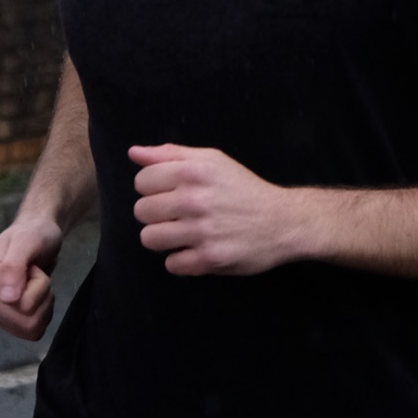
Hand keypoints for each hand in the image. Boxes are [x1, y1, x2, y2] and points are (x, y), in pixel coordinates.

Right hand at [0, 214, 65, 339]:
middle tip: (36, 275)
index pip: (21, 302)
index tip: (32, 265)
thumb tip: (6, 298)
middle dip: (42, 296)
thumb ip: (14, 266)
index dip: (38, 283)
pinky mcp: (4, 322)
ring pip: (29, 329)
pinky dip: (42, 316)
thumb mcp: (28, 241)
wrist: (38, 239)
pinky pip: (31, 333)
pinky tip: (37, 297)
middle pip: (25, 320)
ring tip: (37, 285)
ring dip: (44, 306)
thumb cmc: (34, 235)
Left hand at [131, 144, 308, 276]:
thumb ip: (171, 154)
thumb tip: (134, 153)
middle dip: (156, 213)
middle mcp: (195, 200)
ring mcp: (201, 232)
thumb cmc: (243, 188)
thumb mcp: (212, 160)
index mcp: (193, 172)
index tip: (169, 192)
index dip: (152, 188)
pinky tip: (196, 249)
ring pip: (150, 239)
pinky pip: (172, 264)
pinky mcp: (210, 259)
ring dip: (163, 238)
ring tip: (182, 233)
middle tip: (177, 214)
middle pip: (142, 211)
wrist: (283, 221)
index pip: (142, 181)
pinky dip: (181, 260)